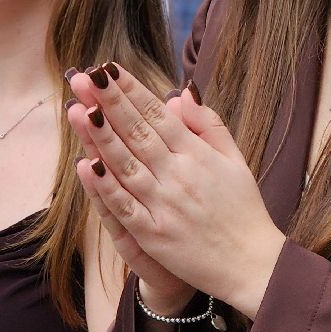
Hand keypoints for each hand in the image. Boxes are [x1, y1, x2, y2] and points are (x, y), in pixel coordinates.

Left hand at [68, 66, 286, 318]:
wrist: (252, 263)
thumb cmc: (243, 209)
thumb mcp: (235, 160)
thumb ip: (208, 125)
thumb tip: (180, 94)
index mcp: (198, 155)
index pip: (158, 115)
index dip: (132, 91)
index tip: (108, 68)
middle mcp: (179, 175)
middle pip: (138, 133)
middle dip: (109, 103)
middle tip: (84, 76)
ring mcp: (165, 205)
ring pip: (127, 164)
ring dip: (101, 137)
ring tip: (79, 109)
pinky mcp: (154, 235)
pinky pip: (126, 207)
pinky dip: (106, 188)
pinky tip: (87, 166)